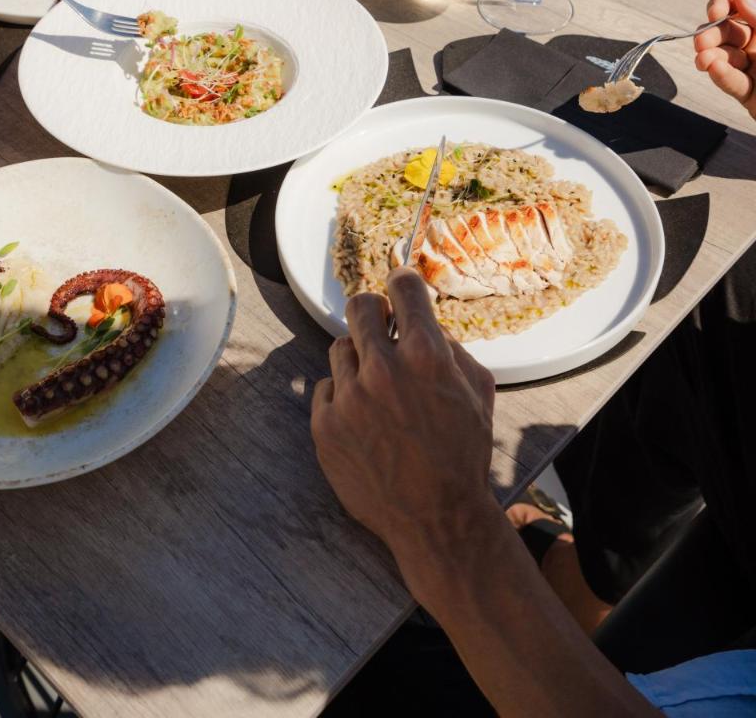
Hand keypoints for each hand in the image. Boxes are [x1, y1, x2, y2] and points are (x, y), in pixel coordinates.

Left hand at [311, 268, 496, 598]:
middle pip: (360, 306)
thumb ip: (451, 348)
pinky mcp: (325, 425)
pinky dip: (342, 396)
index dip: (403, 282)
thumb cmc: (463, 455)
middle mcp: (383, 369)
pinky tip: (363, 419)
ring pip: (341, 348)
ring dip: (359, 359)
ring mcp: (349, 398)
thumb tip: (425, 322)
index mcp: (426, 355)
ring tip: (377, 388)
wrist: (437, 520)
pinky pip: (326, 388)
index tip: (400, 286)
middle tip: (380, 326)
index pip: (404, 288)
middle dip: (373, 311)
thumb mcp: (477, 392)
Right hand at [694, 0, 755, 119]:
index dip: (725, 4)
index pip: (743, 5)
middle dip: (712, 35)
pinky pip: (733, 83)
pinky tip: (714, 70)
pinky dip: (722, 76)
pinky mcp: (750, 95)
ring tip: (705, 61)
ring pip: (726, 58)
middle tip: (702, 43)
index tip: (715, 12)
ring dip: (711, 57)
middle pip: (728, 31)